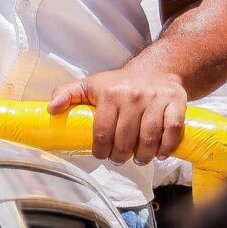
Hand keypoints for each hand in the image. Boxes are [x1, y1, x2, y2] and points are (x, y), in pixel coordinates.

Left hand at [49, 62, 188, 162]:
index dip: (100, 150)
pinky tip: (160, 153)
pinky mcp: (176, 103)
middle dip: (120, 156)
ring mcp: (155, 100)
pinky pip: (173, 131)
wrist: (157, 68)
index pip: (102, 132)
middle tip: (119, 158)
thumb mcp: (91, 84)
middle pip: (125, 140)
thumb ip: (68, 94)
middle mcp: (132, 96)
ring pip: (149, 139)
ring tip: (139, 159)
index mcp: (109, 93)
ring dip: (143, 156)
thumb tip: (50, 109)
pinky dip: (167, 147)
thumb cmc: (120, 82)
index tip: (101, 154)